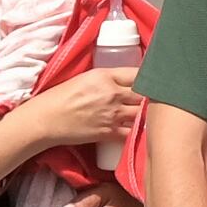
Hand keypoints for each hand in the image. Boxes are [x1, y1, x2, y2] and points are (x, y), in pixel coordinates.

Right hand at [15, 66, 143, 155]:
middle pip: (145, 94)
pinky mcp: (109, 133)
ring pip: (143, 113)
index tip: (154, 80)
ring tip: (155, 115)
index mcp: (105, 76)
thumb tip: (126, 81)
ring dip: (149, 114)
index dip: (149, 77)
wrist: (47, 120)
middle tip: (159, 99)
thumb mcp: (85, 78)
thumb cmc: (60, 97)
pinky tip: (144, 131)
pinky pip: (132, 133)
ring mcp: (112, 114)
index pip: (138, 73)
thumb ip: (107, 78)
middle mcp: (112, 93)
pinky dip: (139, 132)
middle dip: (153, 96)